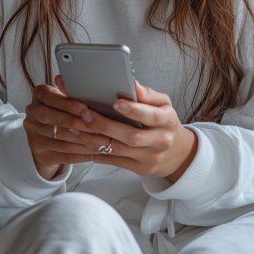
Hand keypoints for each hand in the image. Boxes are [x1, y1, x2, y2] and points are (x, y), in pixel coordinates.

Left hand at [24, 79, 197, 182]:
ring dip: (95, 139)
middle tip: (85, 114)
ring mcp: (150, 158)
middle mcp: (160, 141)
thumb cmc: (164, 122)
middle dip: (105, 125)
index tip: (116, 102)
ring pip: (118, 150)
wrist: (177, 153)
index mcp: (167, 121)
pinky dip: (98, 152)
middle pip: (131, 136)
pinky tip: (84, 142)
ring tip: (76, 128)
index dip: (133, 110)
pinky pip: (115, 161)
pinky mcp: (140, 169)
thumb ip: (148, 94)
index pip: (151, 116)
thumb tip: (132, 84)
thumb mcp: (163, 104)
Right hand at [24, 82, 122, 179]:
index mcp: (38, 96)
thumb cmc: (65, 113)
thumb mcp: (67, 101)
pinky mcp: (40, 155)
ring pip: (59, 139)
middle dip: (75, 122)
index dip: (67, 104)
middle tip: (96, 126)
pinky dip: (82, 154)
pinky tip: (95, 151)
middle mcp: (31, 116)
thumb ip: (75, 96)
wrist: (49, 140)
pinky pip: (64, 155)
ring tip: (101, 140)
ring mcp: (34, 137)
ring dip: (82, 140)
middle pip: (50, 118)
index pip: (49, 97)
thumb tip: (94, 91)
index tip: (85, 109)